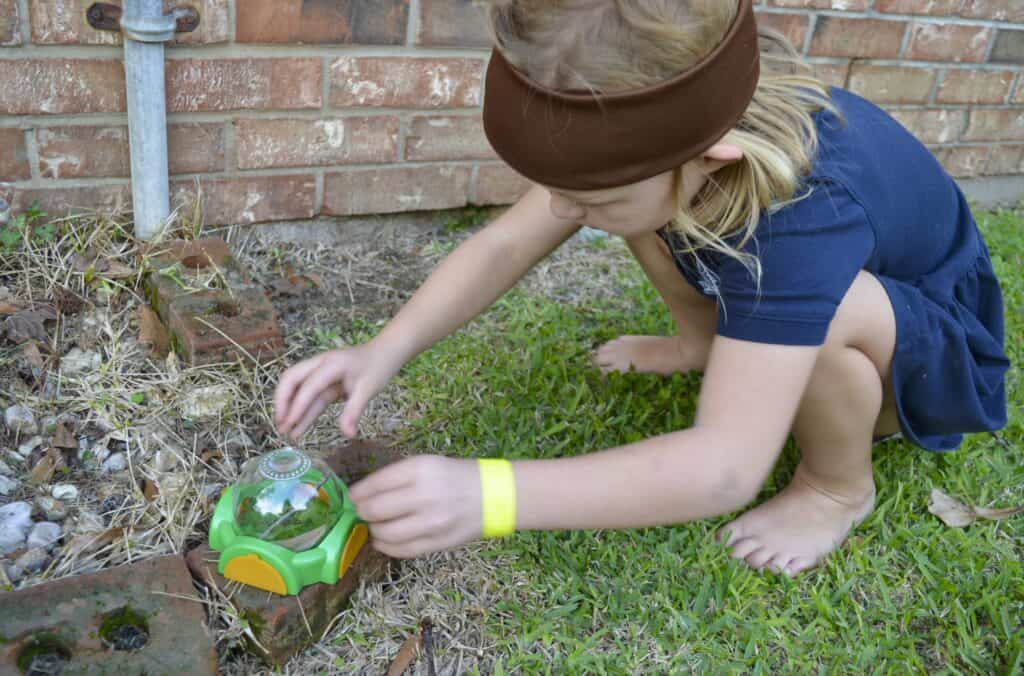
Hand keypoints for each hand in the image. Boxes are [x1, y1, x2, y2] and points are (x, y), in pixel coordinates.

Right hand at [274, 341, 400, 438]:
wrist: (387, 352)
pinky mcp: (326, 382)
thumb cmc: (379, 366)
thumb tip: (348, 434)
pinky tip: (300, 428)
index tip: (289, 424)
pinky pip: (312, 397)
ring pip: (299, 390)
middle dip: (283, 401)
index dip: (297, 406)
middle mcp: (320, 365)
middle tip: (280, 424)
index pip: (308, 386)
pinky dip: (305, 412)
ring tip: (286, 432)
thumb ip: (354, 411)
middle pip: (291, 379)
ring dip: (292, 409)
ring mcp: (322, 373)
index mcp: (330, 364)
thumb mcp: (369, 389)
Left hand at [348, 456, 481, 557]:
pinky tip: (384, 540)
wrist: (493, 496)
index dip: (356, 493)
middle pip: (374, 510)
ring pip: (383, 533)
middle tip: (362, 512)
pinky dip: (386, 546)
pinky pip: (400, 550)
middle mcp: (423, 495)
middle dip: (362, 512)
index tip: (352, 497)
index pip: (374, 484)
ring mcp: (431, 522)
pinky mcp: (436, 543)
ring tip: (376, 526)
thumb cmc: (455, 476)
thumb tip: (362, 494)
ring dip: (373, 531)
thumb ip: (396, 478)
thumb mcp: (427, 464)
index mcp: (420, 469)